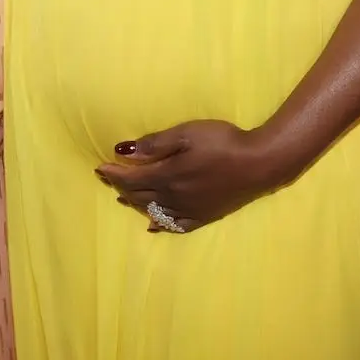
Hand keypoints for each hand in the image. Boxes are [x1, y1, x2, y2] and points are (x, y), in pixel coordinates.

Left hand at [94, 120, 289, 233]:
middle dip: (120, 187)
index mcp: (167, 176)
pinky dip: (160, 225)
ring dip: (135, 204)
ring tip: (123, 198)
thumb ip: (156, 144)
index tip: (99, 167)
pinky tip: (154, 225)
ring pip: (153, 211)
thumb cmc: (223, 142)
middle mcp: (173, 197)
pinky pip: (175, 226)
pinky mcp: (204, 216)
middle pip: (139, 196)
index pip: (131, 178)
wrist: (260, 164)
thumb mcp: (187, 134)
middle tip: (108, 179)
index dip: (113, 174)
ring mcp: (189, 210)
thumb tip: (124, 152)